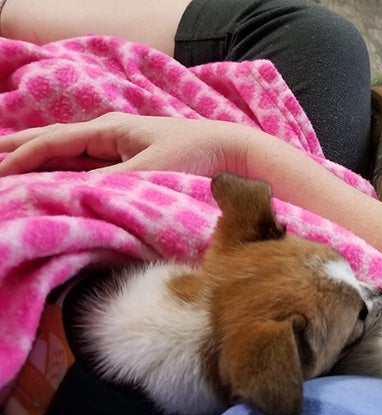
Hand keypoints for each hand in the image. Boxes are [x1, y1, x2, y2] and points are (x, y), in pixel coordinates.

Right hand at [0, 112, 247, 175]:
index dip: (22, 157)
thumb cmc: (196, 156)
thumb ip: (109, 182)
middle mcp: (111, 135)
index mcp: (110, 130)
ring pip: (70, 154)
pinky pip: (89, 166)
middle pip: (55, 142)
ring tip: (9, 168)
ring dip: (40, 161)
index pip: (54, 142)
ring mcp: (121, 148)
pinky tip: (54, 179)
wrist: (234, 154)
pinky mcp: (133, 163)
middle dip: (20, 149)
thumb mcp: (149, 171)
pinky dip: (66, 172)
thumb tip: (71, 192)